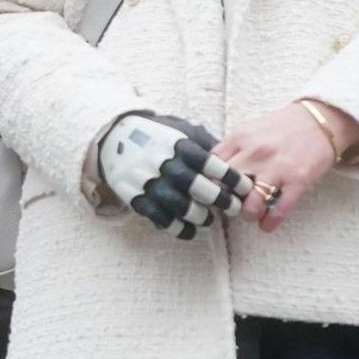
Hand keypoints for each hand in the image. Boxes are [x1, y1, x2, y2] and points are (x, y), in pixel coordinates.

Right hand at [98, 111, 255, 239]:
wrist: (113, 138)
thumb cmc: (157, 135)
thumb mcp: (180, 129)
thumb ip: (205, 142)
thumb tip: (234, 155)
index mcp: (179, 145)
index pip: (211, 163)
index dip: (231, 177)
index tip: (245, 188)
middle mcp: (164, 163)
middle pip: (198, 186)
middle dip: (220, 200)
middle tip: (234, 208)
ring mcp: (148, 181)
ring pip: (180, 205)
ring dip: (199, 216)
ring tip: (209, 219)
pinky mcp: (136, 197)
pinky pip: (160, 218)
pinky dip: (177, 228)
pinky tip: (189, 229)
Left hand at [214, 102, 343, 232]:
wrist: (319, 120)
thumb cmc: (282, 127)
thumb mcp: (250, 129)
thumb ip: (231, 148)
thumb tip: (210, 171)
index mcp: (240, 138)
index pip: (210, 166)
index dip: (207, 183)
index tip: (211, 191)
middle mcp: (255, 153)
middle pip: (226, 188)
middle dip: (226, 201)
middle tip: (230, 205)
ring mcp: (277, 168)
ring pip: (250, 205)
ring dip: (248, 215)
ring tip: (251, 214)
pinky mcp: (298, 180)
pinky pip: (278, 211)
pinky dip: (269, 223)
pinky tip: (267, 224)